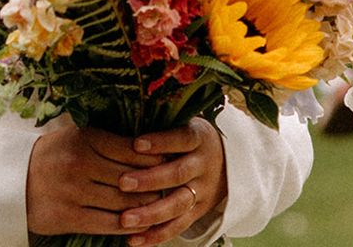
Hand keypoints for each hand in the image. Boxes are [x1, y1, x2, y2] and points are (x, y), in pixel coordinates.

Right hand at [26, 125, 163, 237]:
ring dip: (145, 209)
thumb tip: (148, 147)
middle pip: (130, 178)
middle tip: (171, 188)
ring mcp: (74, 191)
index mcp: (84, 138)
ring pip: (122, 204)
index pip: (129, 149)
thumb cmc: (53, 155)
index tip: (168, 161)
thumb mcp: (76, 138)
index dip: (152, 158)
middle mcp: (79, 163)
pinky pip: (108, 224)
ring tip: (159, 208)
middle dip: (154, 186)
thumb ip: (106, 141)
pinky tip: (139, 226)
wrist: (13, 179)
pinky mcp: (68, 217)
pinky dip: (128, 227)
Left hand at [117, 118, 226, 246]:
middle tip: (123, 183)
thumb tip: (125, 117)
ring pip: (178, 205)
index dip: (160, 142)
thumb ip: (162, 122)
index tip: (135, 143)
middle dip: (149, 180)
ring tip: (125, 219)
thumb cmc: (189, 135)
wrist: (229, 161)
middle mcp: (203, 165)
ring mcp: (203, 191)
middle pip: (178, 174)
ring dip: (151, 214)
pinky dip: (157, 235)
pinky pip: (179, 226)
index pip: (180, 138)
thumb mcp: (185, 122)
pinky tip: (134, 241)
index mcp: (199, 138)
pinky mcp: (199, 212)